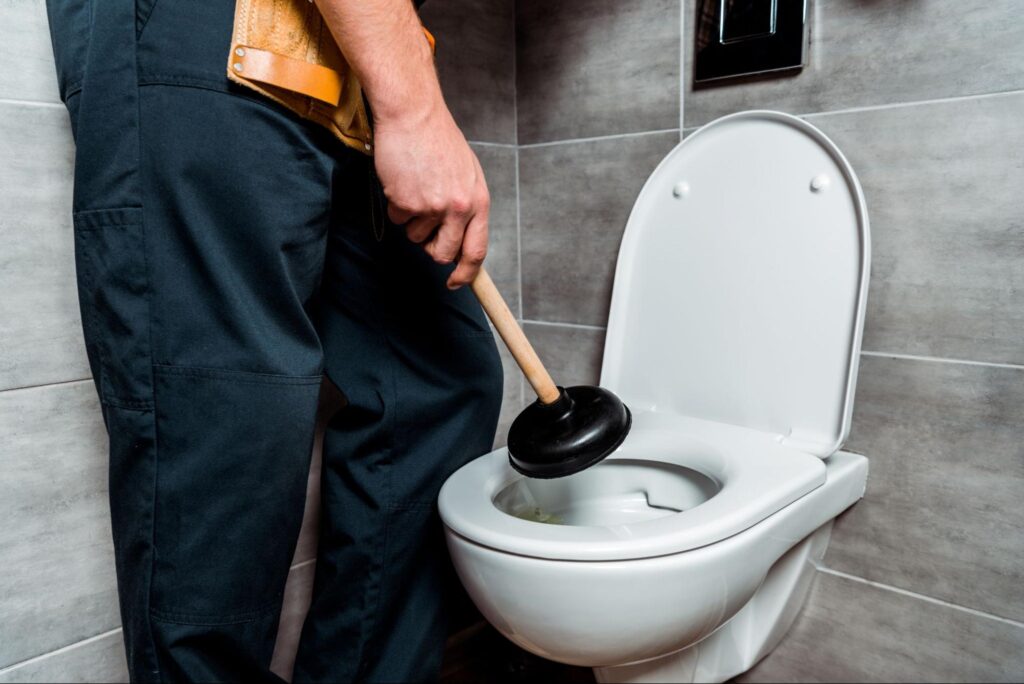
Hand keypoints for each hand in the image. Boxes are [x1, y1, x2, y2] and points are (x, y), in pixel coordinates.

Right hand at [373, 101, 489, 288]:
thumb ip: (466, 206)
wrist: (413, 113)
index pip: (477, 250)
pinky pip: (398, 218)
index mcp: (478, 200)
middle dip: (431, 248)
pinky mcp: (407, 202)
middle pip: (443, 253)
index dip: (466, 273)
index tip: (456, 282)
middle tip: (424, 229)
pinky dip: (395, 204)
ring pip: (416, 237)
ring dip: (411, 220)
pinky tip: (402, 180)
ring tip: (414, 187)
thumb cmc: (437, 139)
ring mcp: (433, 206)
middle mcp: (459, 207)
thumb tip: (461, 238)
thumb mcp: (467, 173)